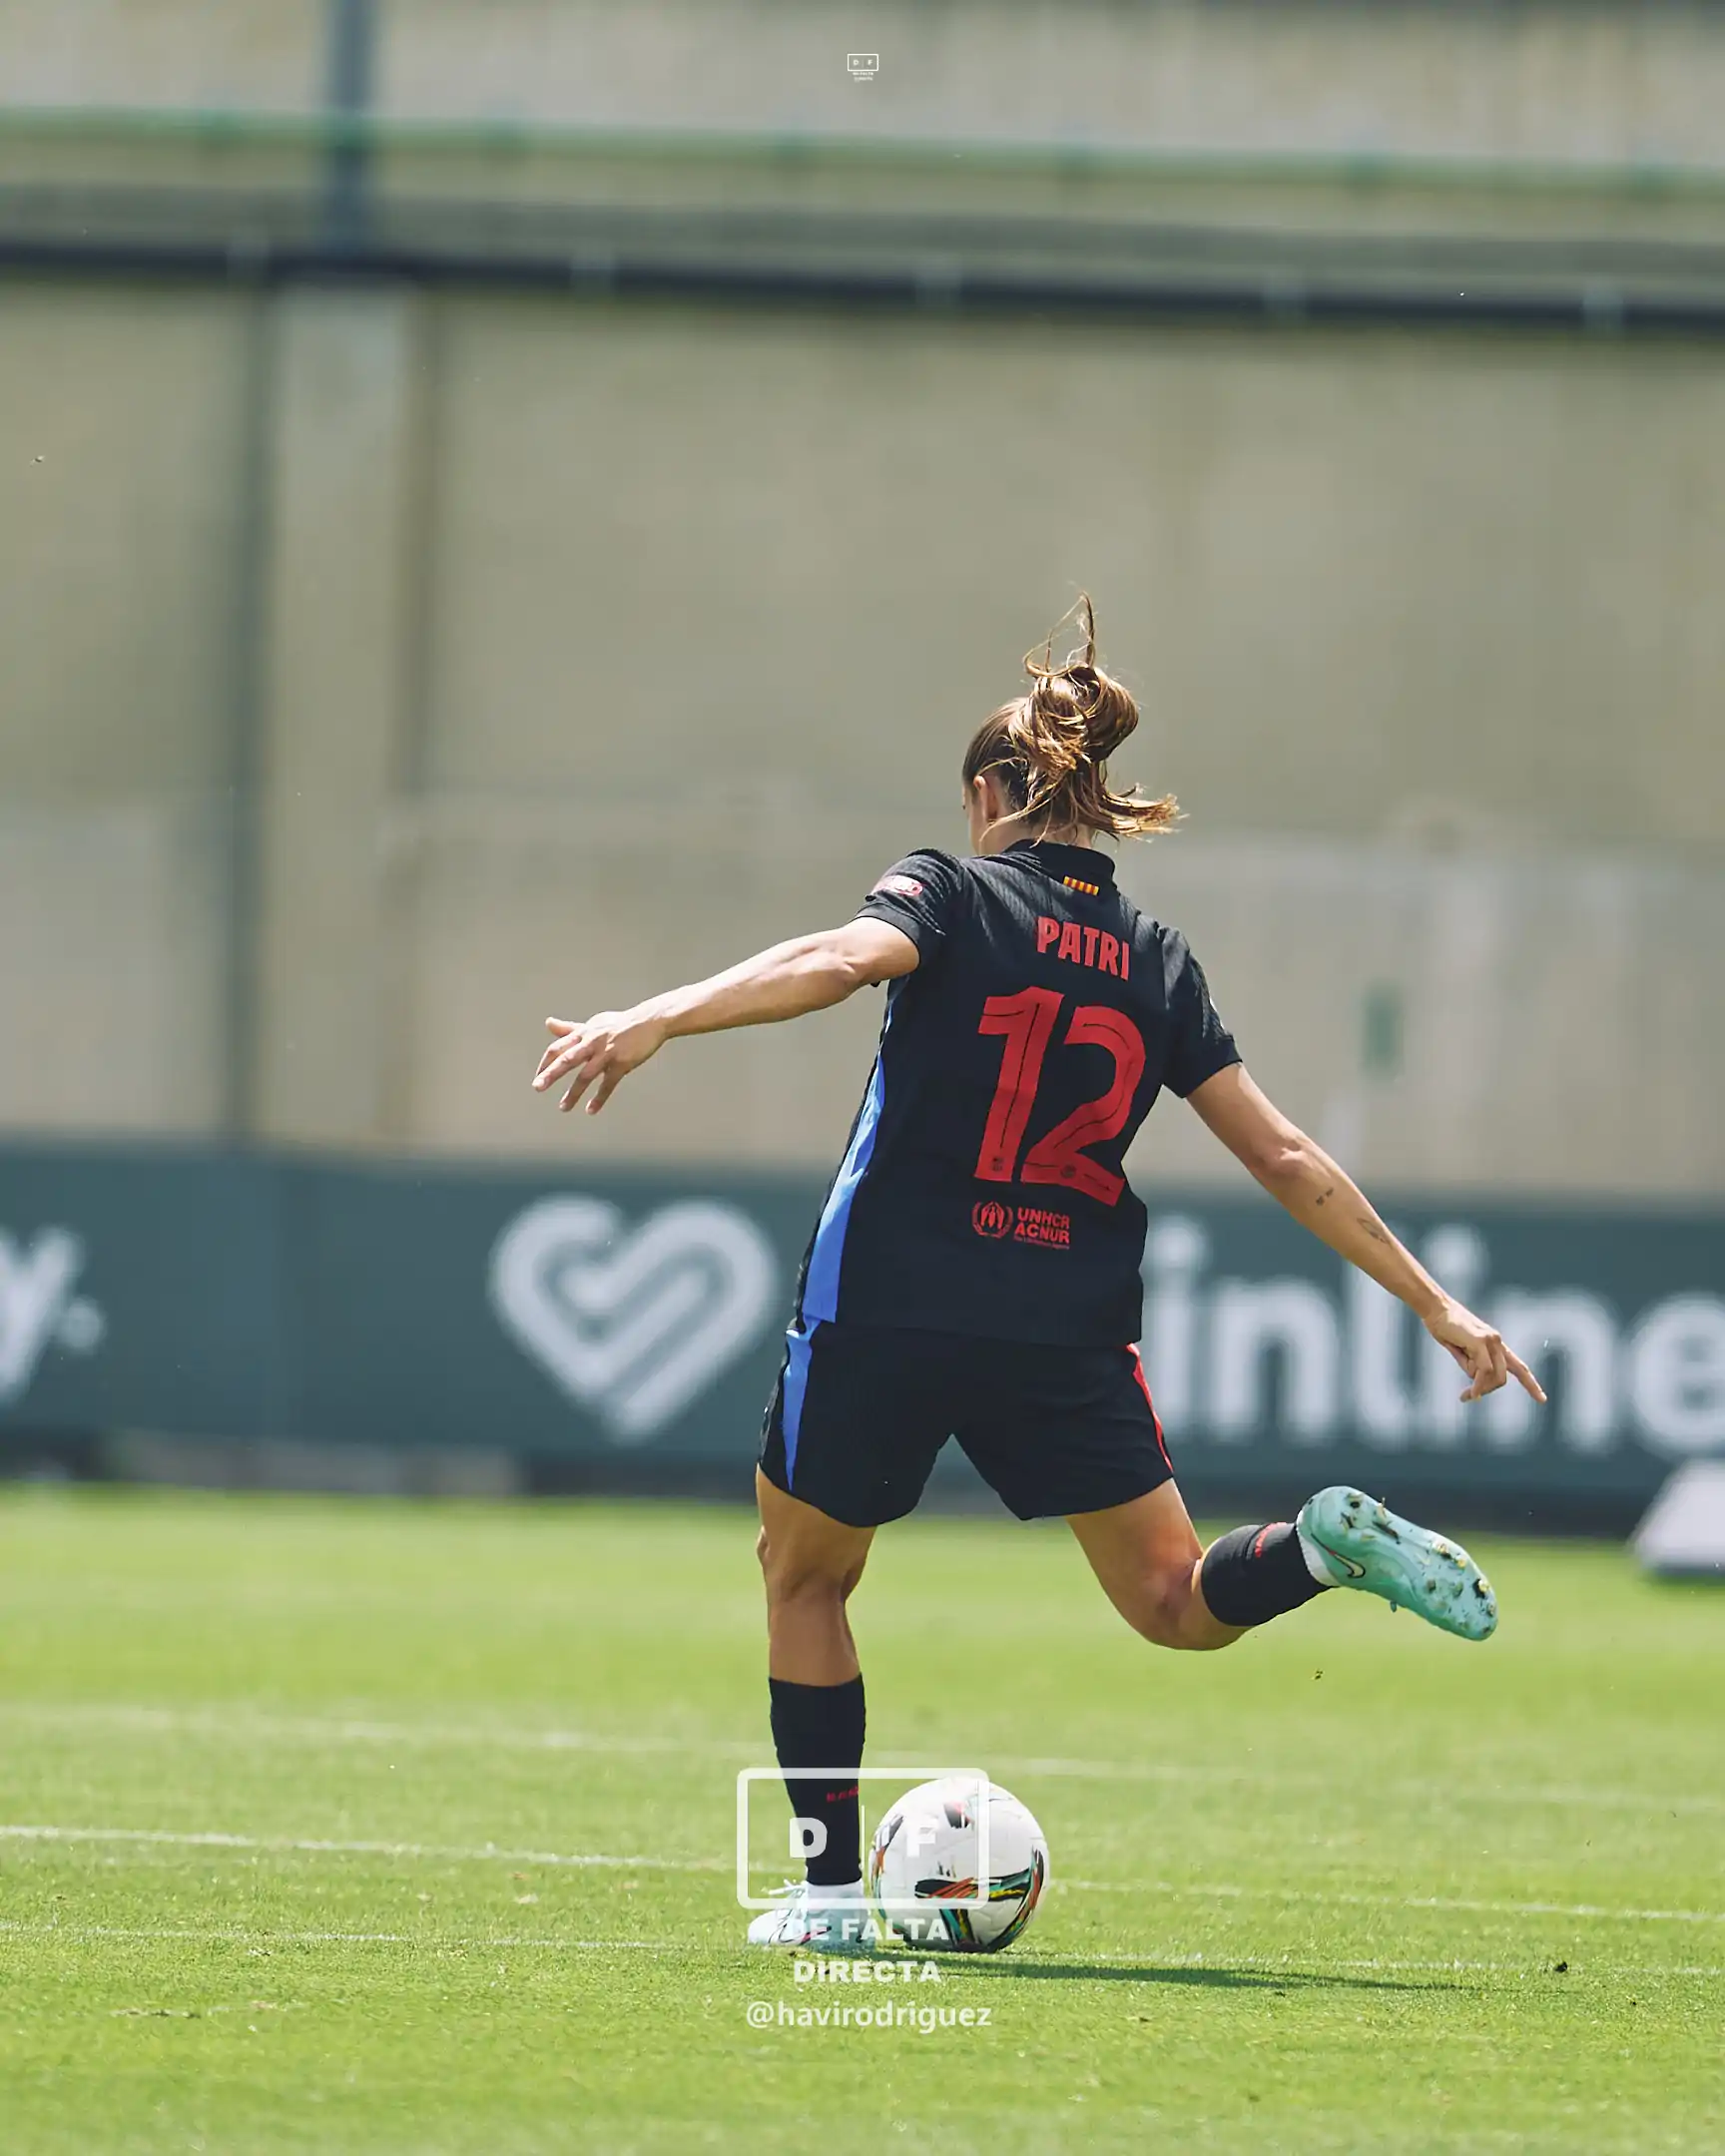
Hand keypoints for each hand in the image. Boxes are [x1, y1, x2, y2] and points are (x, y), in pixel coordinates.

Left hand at [531, 1007, 669, 1113]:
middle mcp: (592, 1043)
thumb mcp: (593, 1023)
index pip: (558, 1048)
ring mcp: (607, 1053)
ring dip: (573, 1093)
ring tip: (563, 1108)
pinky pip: (608, 1084)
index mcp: (583, 1034)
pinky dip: (599, 1098)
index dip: (546, 1062)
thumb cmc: (620, 1023)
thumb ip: (569, 1028)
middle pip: (567, 1059)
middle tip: (537, 1087)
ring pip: (586, 1075)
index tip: (538, 1076)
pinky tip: (591, 1110)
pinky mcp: (622, 1063)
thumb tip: (548, 1024)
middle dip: (551, 1074)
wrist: (650, 1021)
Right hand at [1423, 1298, 1547, 1404]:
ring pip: (1494, 1375)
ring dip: (1480, 1388)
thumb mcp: (1462, 1352)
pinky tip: (1470, 1393)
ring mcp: (1491, 1340)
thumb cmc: (1445, 1329)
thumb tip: (1478, 1386)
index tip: (1542, 1399)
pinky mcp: (1481, 1341)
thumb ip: (1473, 1366)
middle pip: (1503, 1377)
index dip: (1531, 1384)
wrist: (1436, 1309)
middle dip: (1488, 1390)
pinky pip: (1484, 1370)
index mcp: (1495, 1345)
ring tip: (1464, 1394)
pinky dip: (1478, 1385)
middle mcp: (1497, 1342)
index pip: (1519, 1367)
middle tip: (1469, 1397)